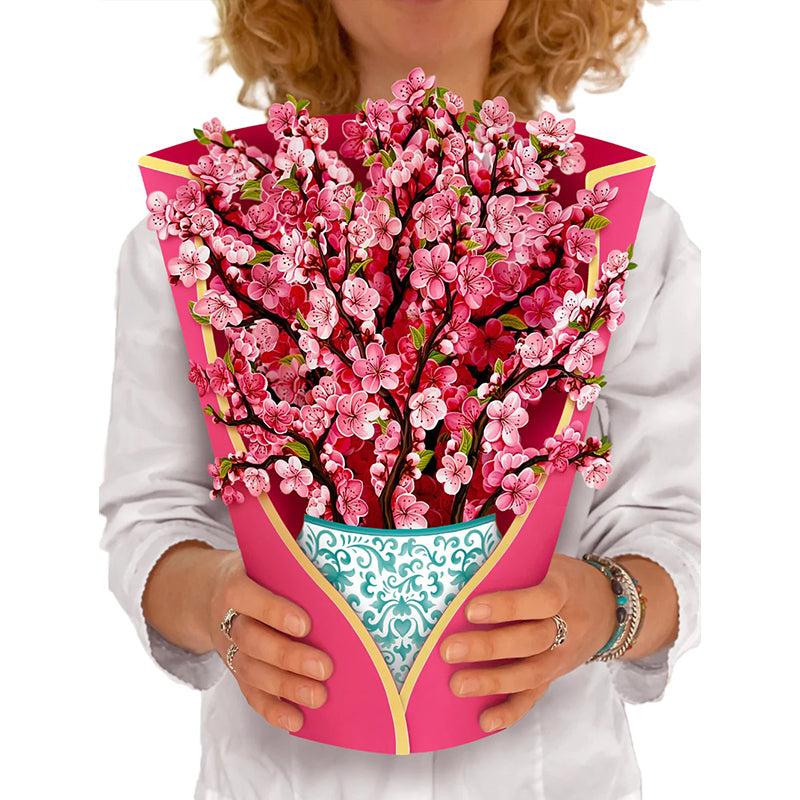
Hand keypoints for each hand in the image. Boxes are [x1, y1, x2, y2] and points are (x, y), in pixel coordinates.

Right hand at [207, 550, 333, 732]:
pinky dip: (273, 710)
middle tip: (325, 667)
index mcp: (234, 584)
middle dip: (288, 657)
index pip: (248, 598)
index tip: (306, 624)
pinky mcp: (235, 672)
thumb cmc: (256, 572)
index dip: (274, 612)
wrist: (211, 592)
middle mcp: (226, 619)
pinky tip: (296, 720)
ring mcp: (228, 649)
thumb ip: (290, 563)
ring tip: (318, 696)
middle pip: (251, 640)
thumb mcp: (264, 558)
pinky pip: (250, 694)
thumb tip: (338, 565)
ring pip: (251, 672)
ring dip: (285, 687)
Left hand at [439, 553, 617, 732]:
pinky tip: (485, 720)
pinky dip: (510, 711)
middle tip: (448, 650)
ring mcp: (563, 655)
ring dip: (493, 682)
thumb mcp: (546, 561)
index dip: (508, 606)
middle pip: (532, 640)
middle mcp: (568, 625)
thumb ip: (515, 563)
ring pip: (531, 673)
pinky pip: (535, 696)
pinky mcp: (556, 675)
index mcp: (564, 588)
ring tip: (457, 685)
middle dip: (488, 647)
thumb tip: (469, 555)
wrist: (606, 605)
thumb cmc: (561, 577)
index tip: (471, 609)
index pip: (541, 599)